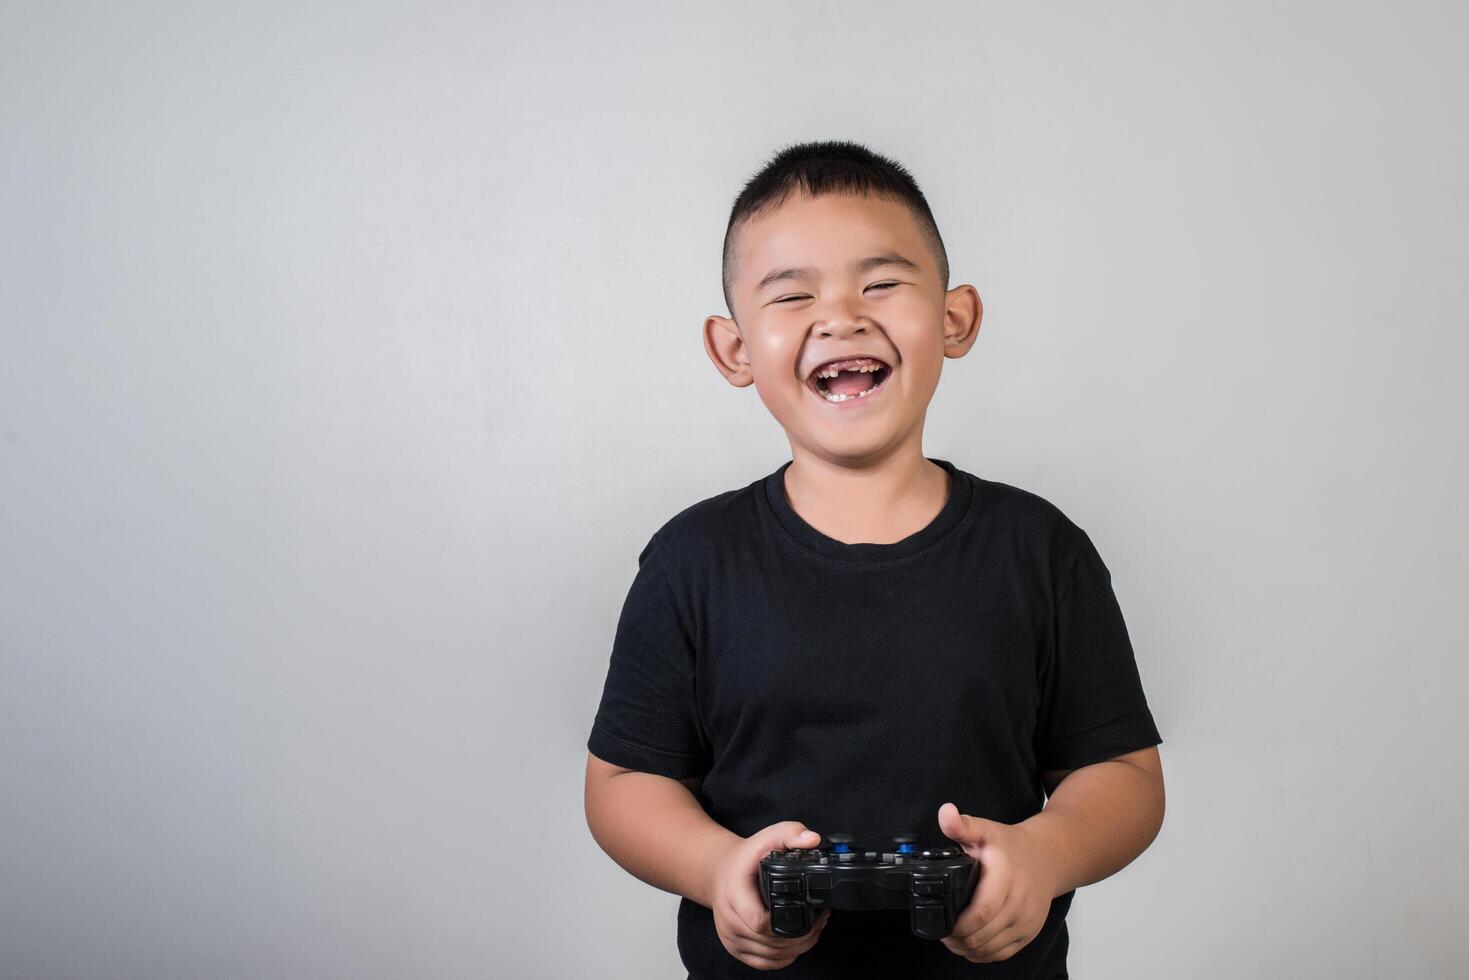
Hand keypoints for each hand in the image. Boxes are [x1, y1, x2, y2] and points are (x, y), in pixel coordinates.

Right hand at [708, 821, 830, 970]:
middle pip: (771, 943)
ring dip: (798, 947)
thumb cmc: (744, 859)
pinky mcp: (736, 949)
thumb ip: (790, 833)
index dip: (787, 923)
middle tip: (821, 918)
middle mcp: (729, 920)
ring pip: (771, 956)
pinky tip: (797, 942)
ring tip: (814, 928)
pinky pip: (765, 963)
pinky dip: (785, 957)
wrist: (718, 873)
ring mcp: (731, 938)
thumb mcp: (766, 837)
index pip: (759, 923)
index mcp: (734, 894)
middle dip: (803, 935)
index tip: (808, 910)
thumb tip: (812, 840)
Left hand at [936, 802, 1059, 962]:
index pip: (982, 912)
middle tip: (942, 933)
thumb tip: (945, 813)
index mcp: (1005, 877)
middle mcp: (1019, 902)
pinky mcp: (1030, 932)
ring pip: (992, 948)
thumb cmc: (1012, 846)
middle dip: (958, 939)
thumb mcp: (986, 830)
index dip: (958, 925)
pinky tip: (971, 946)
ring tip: (953, 940)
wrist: (1048, 857)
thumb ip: (962, 825)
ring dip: (968, 949)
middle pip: (984, 935)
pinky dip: (984, 954)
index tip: (942, 924)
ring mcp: (1027, 920)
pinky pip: (1004, 953)